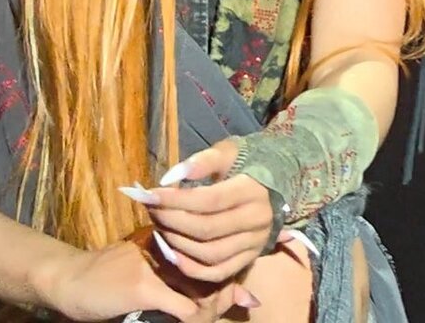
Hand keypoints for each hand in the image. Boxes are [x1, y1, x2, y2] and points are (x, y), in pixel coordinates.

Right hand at [30, 238, 256, 320]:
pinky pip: (186, 309)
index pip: (223, 255)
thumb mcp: (161, 272)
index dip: (229, 282)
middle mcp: (175, 243)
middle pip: (218, 274)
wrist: (69, 279)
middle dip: (221, 300)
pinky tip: (183, 322)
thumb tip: (251, 298)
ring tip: (196, 318)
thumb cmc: (114, 276)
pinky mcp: (145, 287)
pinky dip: (191, 321)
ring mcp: (160, 265)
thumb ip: (204, 280)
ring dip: (207, 314)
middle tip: (210, 313)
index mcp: (180, 233)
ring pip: (206, 293)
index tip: (228, 297)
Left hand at [136, 137, 278, 284]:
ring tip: (160, 228)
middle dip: (171, 221)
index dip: (175, 200)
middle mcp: (258, 219)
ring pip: (210, 254)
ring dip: (177, 244)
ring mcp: (256, 242)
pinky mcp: (250, 258)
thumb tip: (168, 178)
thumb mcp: (228, 152)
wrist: (276, 184)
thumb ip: (202, 161)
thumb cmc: (246, 164)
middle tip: (151, 211)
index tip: (149, 196)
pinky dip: (192, 269)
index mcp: (254, 190)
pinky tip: (173, 254)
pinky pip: (218, 272)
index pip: (209, 200)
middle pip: (206, 229)